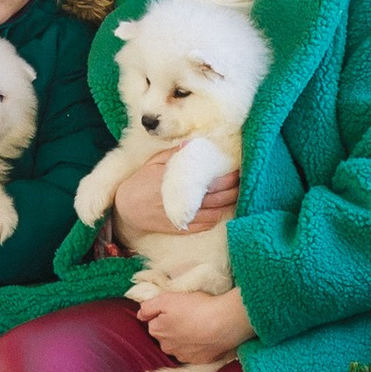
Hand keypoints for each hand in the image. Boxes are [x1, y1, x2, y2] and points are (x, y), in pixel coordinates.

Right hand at [113, 154, 238, 242]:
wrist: (126, 209)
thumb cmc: (140, 182)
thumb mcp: (153, 163)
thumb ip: (173, 154)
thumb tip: (193, 144)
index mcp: (175, 181)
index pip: (208, 178)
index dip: (226, 174)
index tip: (237, 167)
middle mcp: (181, 200)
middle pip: (217, 195)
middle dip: (234, 187)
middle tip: (244, 179)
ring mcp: (183, 216)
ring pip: (215, 211)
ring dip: (230, 202)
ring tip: (240, 192)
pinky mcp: (182, 227)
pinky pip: (206, 224)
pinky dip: (219, 216)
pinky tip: (225, 208)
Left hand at [135, 281, 252, 364]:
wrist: (224, 323)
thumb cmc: (196, 307)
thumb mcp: (167, 298)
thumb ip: (149, 306)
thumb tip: (140, 315)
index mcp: (157, 331)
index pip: (154, 323)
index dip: (165, 314)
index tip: (178, 308)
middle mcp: (167, 348)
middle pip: (166, 336)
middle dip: (174, 328)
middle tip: (189, 315)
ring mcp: (184, 356)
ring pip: (180, 346)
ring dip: (186, 338)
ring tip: (200, 325)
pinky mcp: (201, 361)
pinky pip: (196, 353)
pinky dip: (199, 346)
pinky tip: (208, 336)